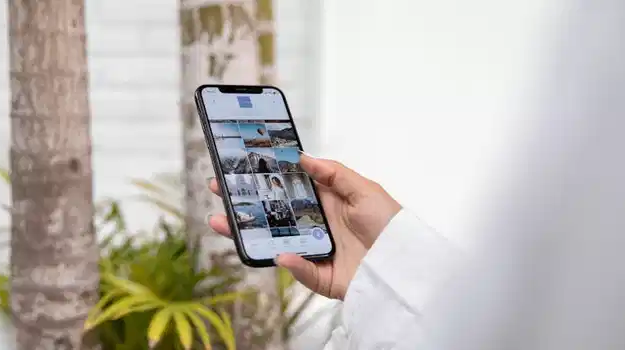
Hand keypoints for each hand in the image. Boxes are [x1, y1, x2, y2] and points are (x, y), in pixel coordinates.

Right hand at [207, 153, 400, 299]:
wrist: (406, 265)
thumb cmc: (391, 225)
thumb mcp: (365, 189)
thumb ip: (333, 173)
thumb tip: (302, 157)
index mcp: (324, 202)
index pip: (286, 188)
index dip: (264, 179)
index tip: (240, 167)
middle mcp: (314, 226)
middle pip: (272, 214)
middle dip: (243, 203)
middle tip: (218, 189)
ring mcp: (313, 251)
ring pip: (273, 242)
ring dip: (247, 233)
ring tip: (222, 221)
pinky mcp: (318, 277)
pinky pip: (298, 270)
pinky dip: (290, 263)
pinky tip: (281, 253)